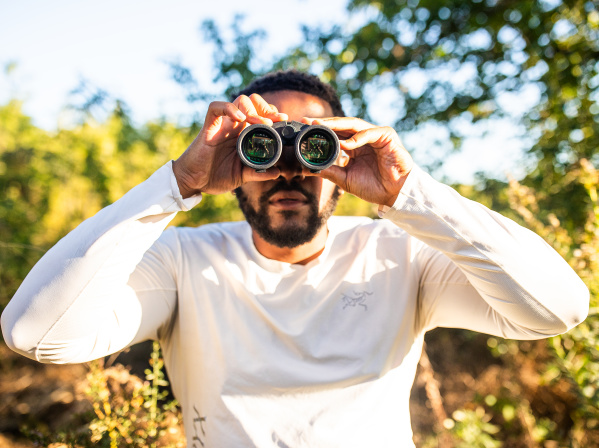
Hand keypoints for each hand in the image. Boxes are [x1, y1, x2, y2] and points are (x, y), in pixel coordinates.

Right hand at [172, 94, 287, 196]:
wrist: (194, 182)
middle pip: (252, 103)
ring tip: (261, 123)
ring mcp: (222, 126)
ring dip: (252, 110)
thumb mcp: (242, 175)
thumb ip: (259, 173)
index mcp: (244, 136)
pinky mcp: (209, 128)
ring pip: (239, 102)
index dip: (272, 114)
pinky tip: (240, 118)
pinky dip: (229, 108)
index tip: (283, 122)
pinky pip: (215, 108)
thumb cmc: (215, 177)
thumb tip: (278, 172)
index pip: (260, 114)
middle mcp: (234, 127)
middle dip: (265, 108)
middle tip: (274, 121)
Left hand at [304, 117, 412, 206]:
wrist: (394, 194)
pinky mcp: (386, 136)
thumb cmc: (373, 186)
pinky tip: (344, 144)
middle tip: (309, 122)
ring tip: (321, 126)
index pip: (335, 133)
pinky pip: (370, 133)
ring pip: (354, 124)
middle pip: (342, 125)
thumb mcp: (346, 179)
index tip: (304, 129)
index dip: (320, 130)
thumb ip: (329, 171)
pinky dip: (357, 138)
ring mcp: (375, 135)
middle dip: (325, 123)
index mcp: (354, 146)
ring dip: (337, 125)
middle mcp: (363, 138)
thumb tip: (308, 168)